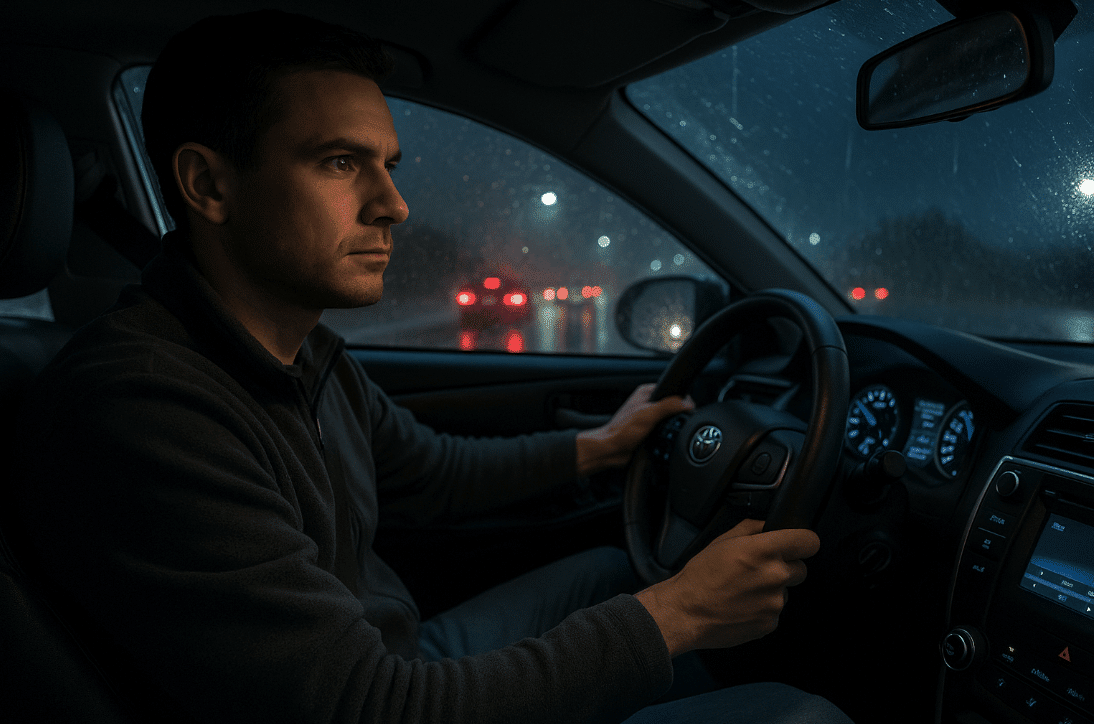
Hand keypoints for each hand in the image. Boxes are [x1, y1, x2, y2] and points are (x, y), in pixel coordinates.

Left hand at [574, 383, 693, 475]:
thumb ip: (669, 406)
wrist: (611, 451)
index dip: (682, 399)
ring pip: (669, 419)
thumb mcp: (648, 414)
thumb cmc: (622, 431)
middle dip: (676, 415)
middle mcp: (646, 402)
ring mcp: (647, 417)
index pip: (672, 390)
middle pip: (672, 406)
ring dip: (671, 427)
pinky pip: (664, 430)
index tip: (687, 409)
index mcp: (646, 392)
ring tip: (665, 432)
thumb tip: (688, 403)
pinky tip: (663, 439)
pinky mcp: (648, 430)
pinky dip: (666, 435)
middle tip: (673, 424)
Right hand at [634, 519, 819, 656]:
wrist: (686, 612)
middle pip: (801, 569)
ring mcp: (774, 602)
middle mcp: (774, 575)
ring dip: (771, 589)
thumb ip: (751, 528)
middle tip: (759, 570)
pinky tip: (742, 605)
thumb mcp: (722, 541)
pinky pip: (775, 611)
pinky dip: (763, 608)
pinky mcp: (770, 623)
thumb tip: (767, 525)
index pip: (809, 541)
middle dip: (785, 567)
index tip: (798, 545)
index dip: (803, 542)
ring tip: (744, 590)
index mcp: (763, 550)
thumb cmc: (700, 577)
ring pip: (785, 591)